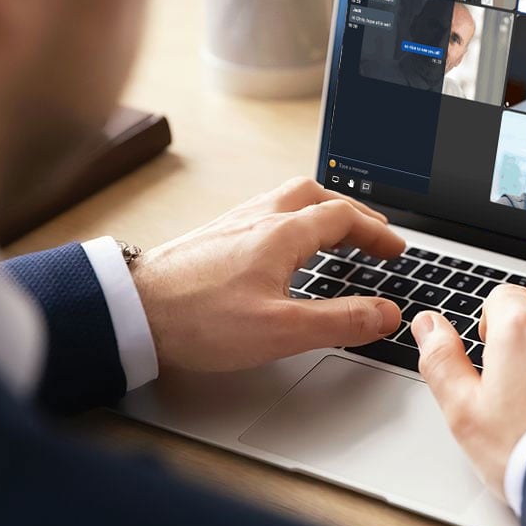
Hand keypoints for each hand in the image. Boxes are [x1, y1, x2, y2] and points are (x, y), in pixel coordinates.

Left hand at [131, 177, 404, 371]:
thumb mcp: (280, 330)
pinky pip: (264, 211)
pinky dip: (291, 219)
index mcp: (281, 233)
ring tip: (333, 232)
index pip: (343, 217)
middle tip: (372, 233)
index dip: (376, 232)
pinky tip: (281, 244)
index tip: (396, 250)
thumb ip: (339, 320)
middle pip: (316, 195)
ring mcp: (232, 223)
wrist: (130, 310)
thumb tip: (386, 313)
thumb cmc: (197, 320)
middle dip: (352, 211)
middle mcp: (258, 218)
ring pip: (287, 199)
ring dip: (320, 209)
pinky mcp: (212, 237)